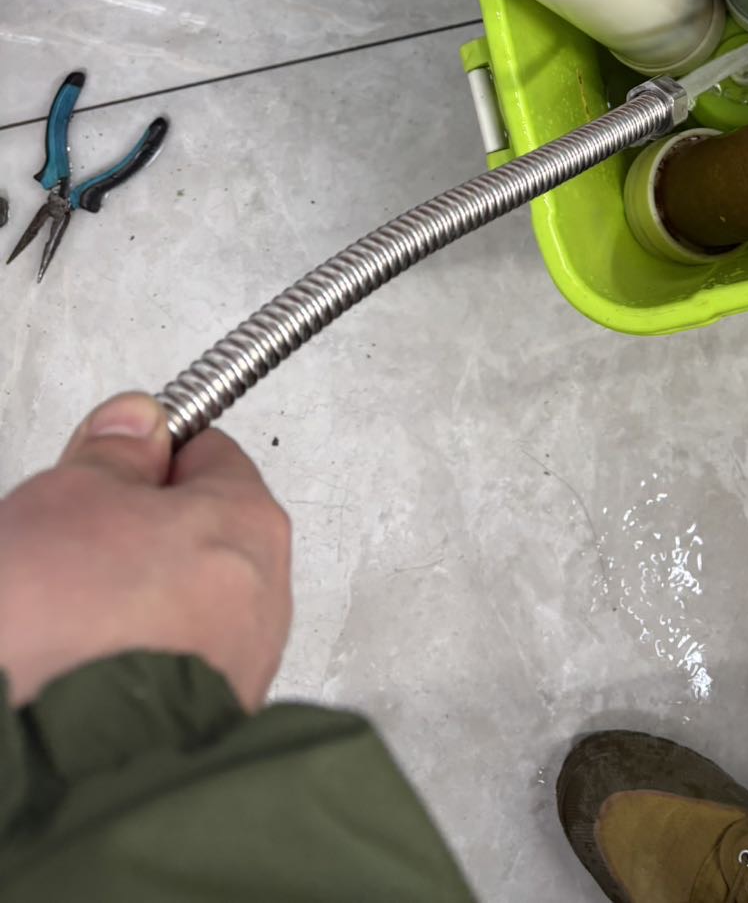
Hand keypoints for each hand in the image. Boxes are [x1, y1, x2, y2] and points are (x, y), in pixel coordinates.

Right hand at [0, 393, 291, 709]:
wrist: (42, 766)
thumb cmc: (60, 636)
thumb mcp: (69, 499)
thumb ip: (114, 452)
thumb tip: (138, 424)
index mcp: (248, 526)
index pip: (211, 454)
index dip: (147, 457)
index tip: (108, 464)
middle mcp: (263, 599)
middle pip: (200, 535)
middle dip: (137, 537)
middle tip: (70, 549)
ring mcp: (238, 670)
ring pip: (183, 605)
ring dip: (131, 602)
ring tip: (63, 618)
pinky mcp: (204, 728)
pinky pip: (168, 664)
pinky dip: (130, 658)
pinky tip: (79, 665)